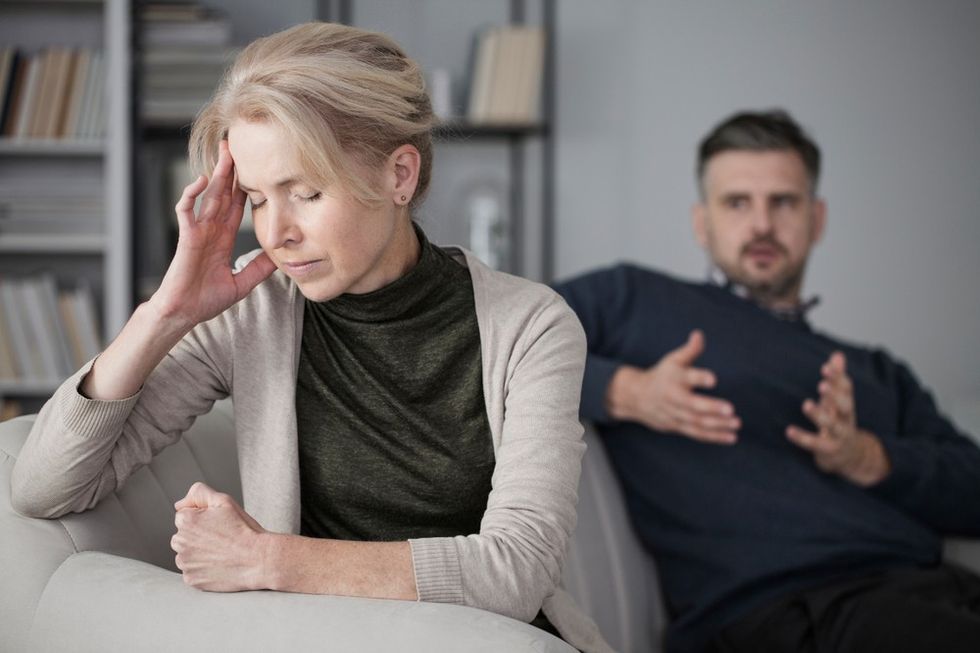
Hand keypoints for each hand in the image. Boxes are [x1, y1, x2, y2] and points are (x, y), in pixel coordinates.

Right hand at [152, 140, 275, 329]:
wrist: (184, 313)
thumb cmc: (206, 300)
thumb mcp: (243, 282)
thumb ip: (259, 268)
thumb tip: (282, 258)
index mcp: (223, 238)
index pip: (238, 207)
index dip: (246, 188)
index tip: (258, 170)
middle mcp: (211, 230)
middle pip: (224, 194)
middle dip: (232, 172)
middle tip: (240, 147)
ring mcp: (198, 231)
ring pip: (209, 196)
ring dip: (217, 174)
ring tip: (225, 153)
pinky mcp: (186, 237)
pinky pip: (186, 211)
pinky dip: (192, 195)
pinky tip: (202, 181)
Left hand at [171, 482, 268, 590]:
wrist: (258, 559)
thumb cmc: (244, 530)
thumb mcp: (224, 501)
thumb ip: (199, 493)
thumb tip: (180, 504)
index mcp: (186, 521)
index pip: (185, 516)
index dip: (204, 518)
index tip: (218, 524)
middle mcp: (180, 542)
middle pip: (184, 535)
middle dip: (198, 536)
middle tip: (222, 538)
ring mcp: (185, 563)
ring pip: (187, 554)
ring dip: (199, 553)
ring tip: (221, 552)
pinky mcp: (191, 579)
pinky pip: (192, 571)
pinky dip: (203, 569)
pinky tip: (219, 564)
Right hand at [607, 330, 739, 443]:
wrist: (637, 398)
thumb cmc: (662, 375)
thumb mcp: (673, 360)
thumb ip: (689, 350)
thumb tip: (699, 334)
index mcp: (673, 378)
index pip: (686, 377)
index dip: (699, 378)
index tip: (713, 379)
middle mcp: (673, 397)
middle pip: (691, 405)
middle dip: (711, 408)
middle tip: (730, 409)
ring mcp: (674, 414)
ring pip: (695, 422)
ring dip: (717, 425)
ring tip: (736, 423)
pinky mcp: (678, 427)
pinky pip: (696, 434)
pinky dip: (714, 437)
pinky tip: (731, 437)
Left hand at [786, 351, 890, 485]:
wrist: (851, 456)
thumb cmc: (840, 422)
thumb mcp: (838, 400)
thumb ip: (836, 378)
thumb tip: (837, 354)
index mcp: (847, 405)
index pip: (847, 390)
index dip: (838, 378)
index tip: (826, 367)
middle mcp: (846, 420)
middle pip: (845, 406)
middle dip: (834, 395)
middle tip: (822, 384)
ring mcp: (838, 436)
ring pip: (832, 425)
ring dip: (819, 415)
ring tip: (806, 404)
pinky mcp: (828, 450)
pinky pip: (815, 444)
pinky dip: (802, 438)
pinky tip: (789, 431)